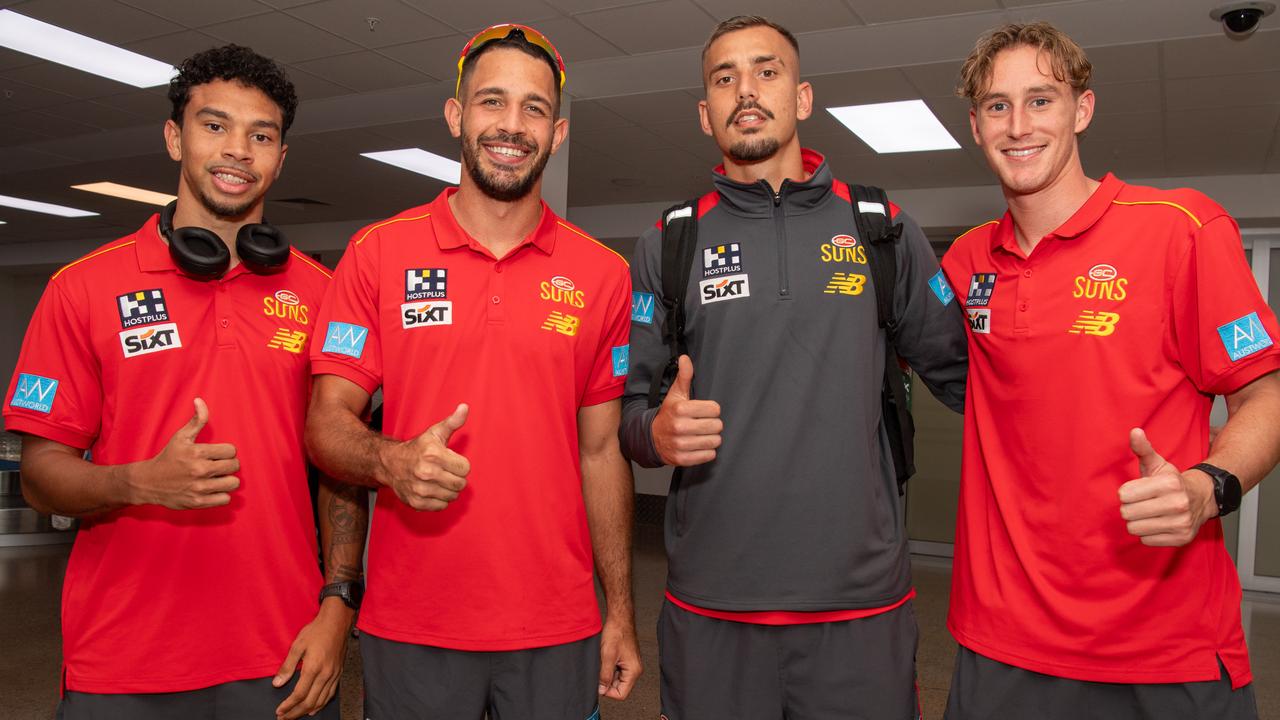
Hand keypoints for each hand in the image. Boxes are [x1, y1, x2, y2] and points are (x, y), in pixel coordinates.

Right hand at [129, 398, 239, 508]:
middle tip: (218, 465)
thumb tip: (200, 400)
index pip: (231, 450)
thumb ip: (196, 420)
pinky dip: (222, 495)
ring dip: (227, 480)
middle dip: (229, 465)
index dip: (226, 451)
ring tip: (217, 478)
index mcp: (197, 452)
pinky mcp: (198, 502)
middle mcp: (199, 470)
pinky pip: (225, 499)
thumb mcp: (181, 436)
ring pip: (233, 483)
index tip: (217, 454)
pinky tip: (213, 489)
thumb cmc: (168, 457)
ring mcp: (199, 488)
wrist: (148, 482)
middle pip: (234, 466)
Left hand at [272, 598, 350, 718]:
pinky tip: (315, 707)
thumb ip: (287, 666)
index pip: (299, 694)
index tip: (279, 711)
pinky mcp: (339, 673)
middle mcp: (325, 674)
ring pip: (321, 700)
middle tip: (284, 718)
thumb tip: (277, 683)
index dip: (288, 706)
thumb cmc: (317, 631)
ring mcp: (334, 675)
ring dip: (307, 710)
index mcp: (313, 668)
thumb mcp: (297, 646)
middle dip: (295, 712)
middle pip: (310, 702)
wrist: (337, 622)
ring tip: (296, 715)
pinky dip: (322, 704)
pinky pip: (331, 693)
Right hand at [378, 404, 469, 510]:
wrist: (390, 463)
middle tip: (445, 471)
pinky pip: (441, 506)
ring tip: (438, 480)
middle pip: (460, 484)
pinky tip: (432, 489)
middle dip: (456, 478)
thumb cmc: (417, 448)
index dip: (460, 464)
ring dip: (448, 489)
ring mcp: (420, 489)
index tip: (450, 461)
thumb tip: (465, 407)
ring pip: (452, 496)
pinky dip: (439, 500)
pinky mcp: (416, 502)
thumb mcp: (435, 433)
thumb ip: (453, 422)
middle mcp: (426, 472)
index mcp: (433, 454)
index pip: (465, 468)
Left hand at [597, 615, 641, 700]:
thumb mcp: (607, 656)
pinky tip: (605, 658)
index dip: (608, 691)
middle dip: (607, 682)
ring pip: (616, 679)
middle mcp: (635, 670)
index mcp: (633, 671)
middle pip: (619, 688)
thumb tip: (602, 690)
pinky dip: (608, 667)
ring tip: (603, 661)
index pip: (621, 694)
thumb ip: (605, 675)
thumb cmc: (616, 633)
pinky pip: (616, 671)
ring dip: (607, 674)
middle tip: (600, 669)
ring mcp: (631, 665)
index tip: (599, 684)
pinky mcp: (626, 660)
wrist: (619, 619)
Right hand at [652, 355, 721, 465]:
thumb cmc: (668, 414)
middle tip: (703, 424)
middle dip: (713, 425)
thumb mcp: (675, 394)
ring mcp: (681, 444)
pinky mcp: (683, 459)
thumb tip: (685, 358)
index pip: (715, 409)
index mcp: (680, 409)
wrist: (651, 438)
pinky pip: (709, 456)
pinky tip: (699, 446)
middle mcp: (680, 427)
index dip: (711, 410)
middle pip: (717, 425)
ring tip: (702, 435)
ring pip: (715, 441)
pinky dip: (707, 452)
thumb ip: (684, 376)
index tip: (703, 412)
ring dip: (711, 438)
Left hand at [1118, 428, 1215, 546]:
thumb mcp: (1157, 464)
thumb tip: (1134, 432)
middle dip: (1129, 508)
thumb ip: (1143, 449)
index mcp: (1169, 483)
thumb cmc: (1172, 482)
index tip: (1135, 491)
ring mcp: (1181, 523)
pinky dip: (1148, 533)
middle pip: (1127, 513)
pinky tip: (1157, 523)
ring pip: (1135, 528)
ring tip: (1148, 514)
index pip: (1124, 494)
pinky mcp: (1181, 538)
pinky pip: (1146, 540)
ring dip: (1137, 522)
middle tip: (1141, 503)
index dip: (1126, 493)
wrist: (1202, 498)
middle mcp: (1178, 503)